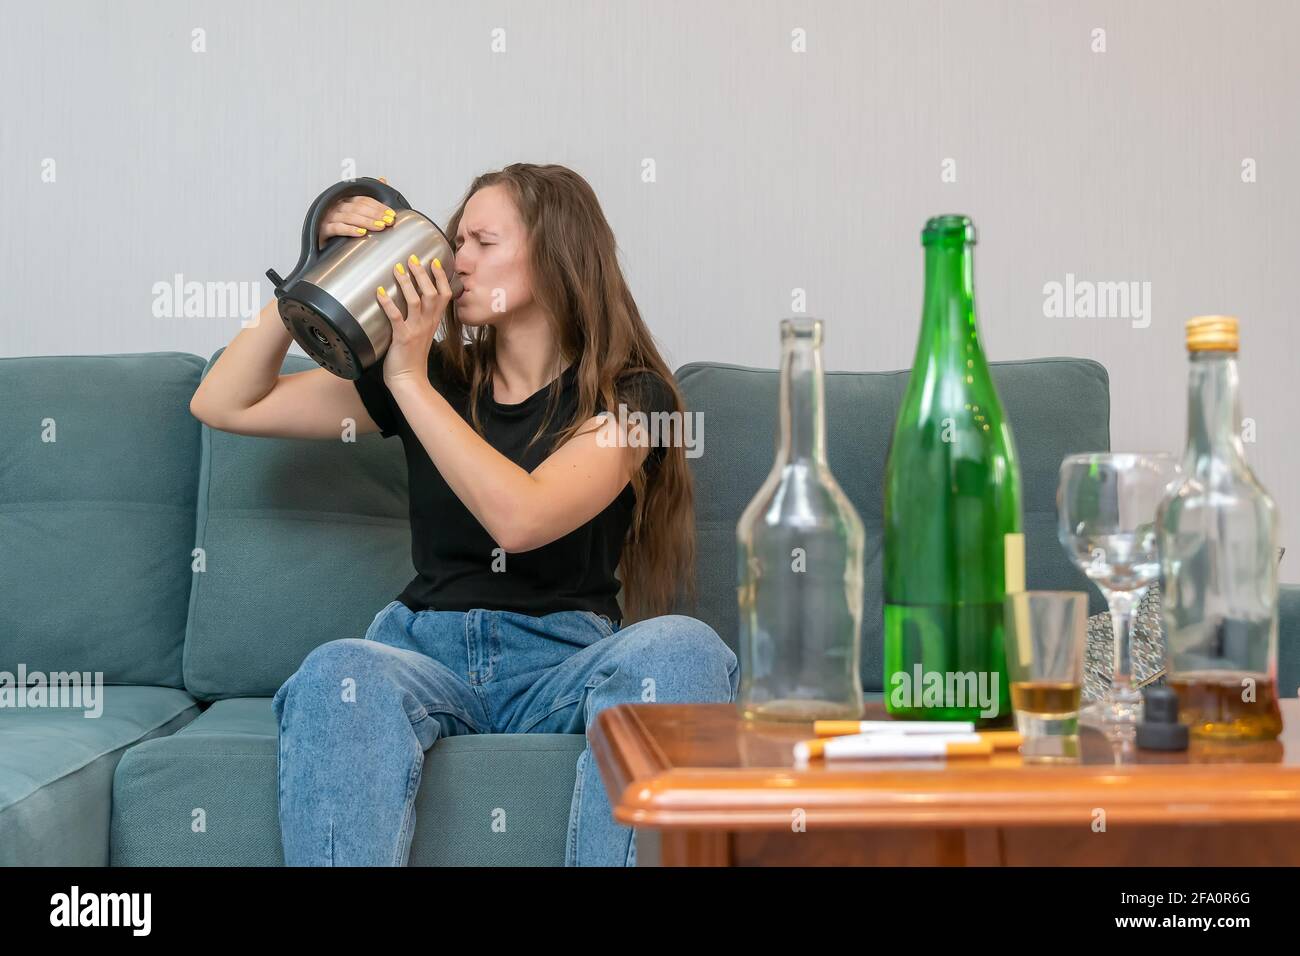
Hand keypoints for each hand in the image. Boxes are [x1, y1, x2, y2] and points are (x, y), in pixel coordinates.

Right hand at [317, 176, 394, 248]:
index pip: (364, 200)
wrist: (323, 243)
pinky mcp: (324, 229)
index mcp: (345, 200)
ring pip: (350, 217)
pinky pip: (338, 228)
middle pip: (358, 207)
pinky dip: (350, 230)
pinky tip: (361, 233)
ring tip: (379, 227)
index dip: (378, 206)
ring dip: (367, 222)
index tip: (391, 214)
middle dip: (375, 214)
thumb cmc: (340, 226)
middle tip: (388, 221)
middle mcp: (337, 206)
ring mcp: (329, 217)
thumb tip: (382, 179)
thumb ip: (370, 196)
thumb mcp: (357, 210)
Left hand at [377, 254, 452, 389]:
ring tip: (398, 268)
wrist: (410, 380)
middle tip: (412, 259)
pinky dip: (388, 303)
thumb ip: (422, 319)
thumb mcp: (423, 335)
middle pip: (431, 294)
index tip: (434, 262)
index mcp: (433, 322)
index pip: (444, 295)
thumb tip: (414, 302)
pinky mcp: (402, 338)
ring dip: (407, 283)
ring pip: (416, 301)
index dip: (441, 278)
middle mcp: (427, 324)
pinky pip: (395, 317)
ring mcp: (415, 330)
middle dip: (422, 274)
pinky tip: (380, 292)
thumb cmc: (413, 359)